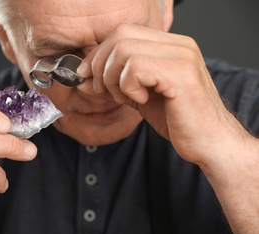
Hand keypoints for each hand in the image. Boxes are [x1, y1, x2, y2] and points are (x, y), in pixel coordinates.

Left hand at [77, 24, 245, 165]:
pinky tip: (143, 100)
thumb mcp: (138, 97)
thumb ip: (114, 84)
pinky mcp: (181, 74)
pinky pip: (135, 68)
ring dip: (114, 79)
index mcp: (170, 46)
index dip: (98, 53)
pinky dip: (129, 87)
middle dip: (101, 65)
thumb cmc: (178, 121)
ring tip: (127, 98)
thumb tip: (82, 80)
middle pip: (120, 35)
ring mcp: (182, 56)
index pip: (123, 33)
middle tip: (104, 91)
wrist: (209, 143)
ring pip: (124, 50)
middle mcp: (178, 44)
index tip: (87, 76)